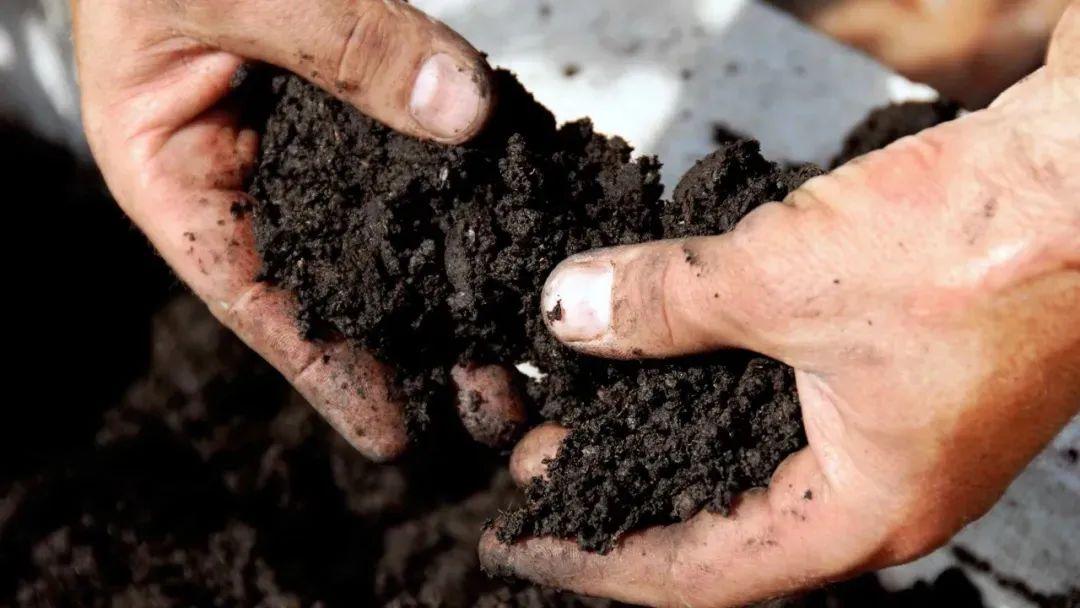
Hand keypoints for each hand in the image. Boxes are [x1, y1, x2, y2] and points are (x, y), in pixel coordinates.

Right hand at [72, 0, 520, 459]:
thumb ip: (341, 41)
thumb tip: (464, 111)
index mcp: (175, 170)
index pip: (253, 296)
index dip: (324, 371)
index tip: (394, 434)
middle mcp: (246, 167)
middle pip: (334, 279)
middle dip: (412, 344)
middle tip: (494, 404)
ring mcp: (307, 134)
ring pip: (385, 225)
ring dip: (451, 283)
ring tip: (521, 344)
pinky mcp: (360, 91)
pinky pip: (419, 148)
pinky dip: (466, 191)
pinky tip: (519, 233)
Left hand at [481, 5, 1079, 605]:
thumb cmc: (990, 247)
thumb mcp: (785, 279)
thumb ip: (665, 303)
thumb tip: (571, 310)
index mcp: (863, 512)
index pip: (695, 570)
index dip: (596, 557)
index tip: (523, 539)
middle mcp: (884, 490)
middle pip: (722, 520)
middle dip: (625, 492)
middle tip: (545, 465)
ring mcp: (901, 431)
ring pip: (752, 456)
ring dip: (668, 431)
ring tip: (592, 409)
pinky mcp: (906, 369)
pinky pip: (787, 398)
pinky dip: (719, 382)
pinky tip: (676, 351)